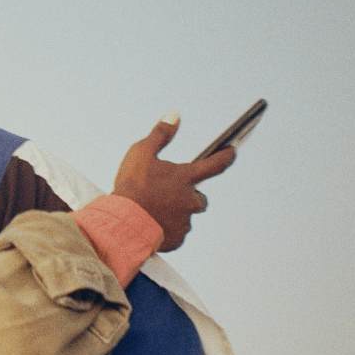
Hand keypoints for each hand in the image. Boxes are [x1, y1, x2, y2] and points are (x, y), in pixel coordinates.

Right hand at [112, 113, 234, 251]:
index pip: (216, 164)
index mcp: (186, 178)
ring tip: (154, 211)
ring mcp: (186, 221)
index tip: (232, 151)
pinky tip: (152, 226)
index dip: (226, 156)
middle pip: (201, 197)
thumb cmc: (131, 186)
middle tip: (169, 194)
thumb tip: (175, 115)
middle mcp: (191, 200)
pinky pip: (177, 233)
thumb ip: (160, 134)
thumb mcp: (141, 153)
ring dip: (176, 212)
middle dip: (190, 195)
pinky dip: (167, 229)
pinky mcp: (177, 239)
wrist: (122, 224)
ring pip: (187, 216)